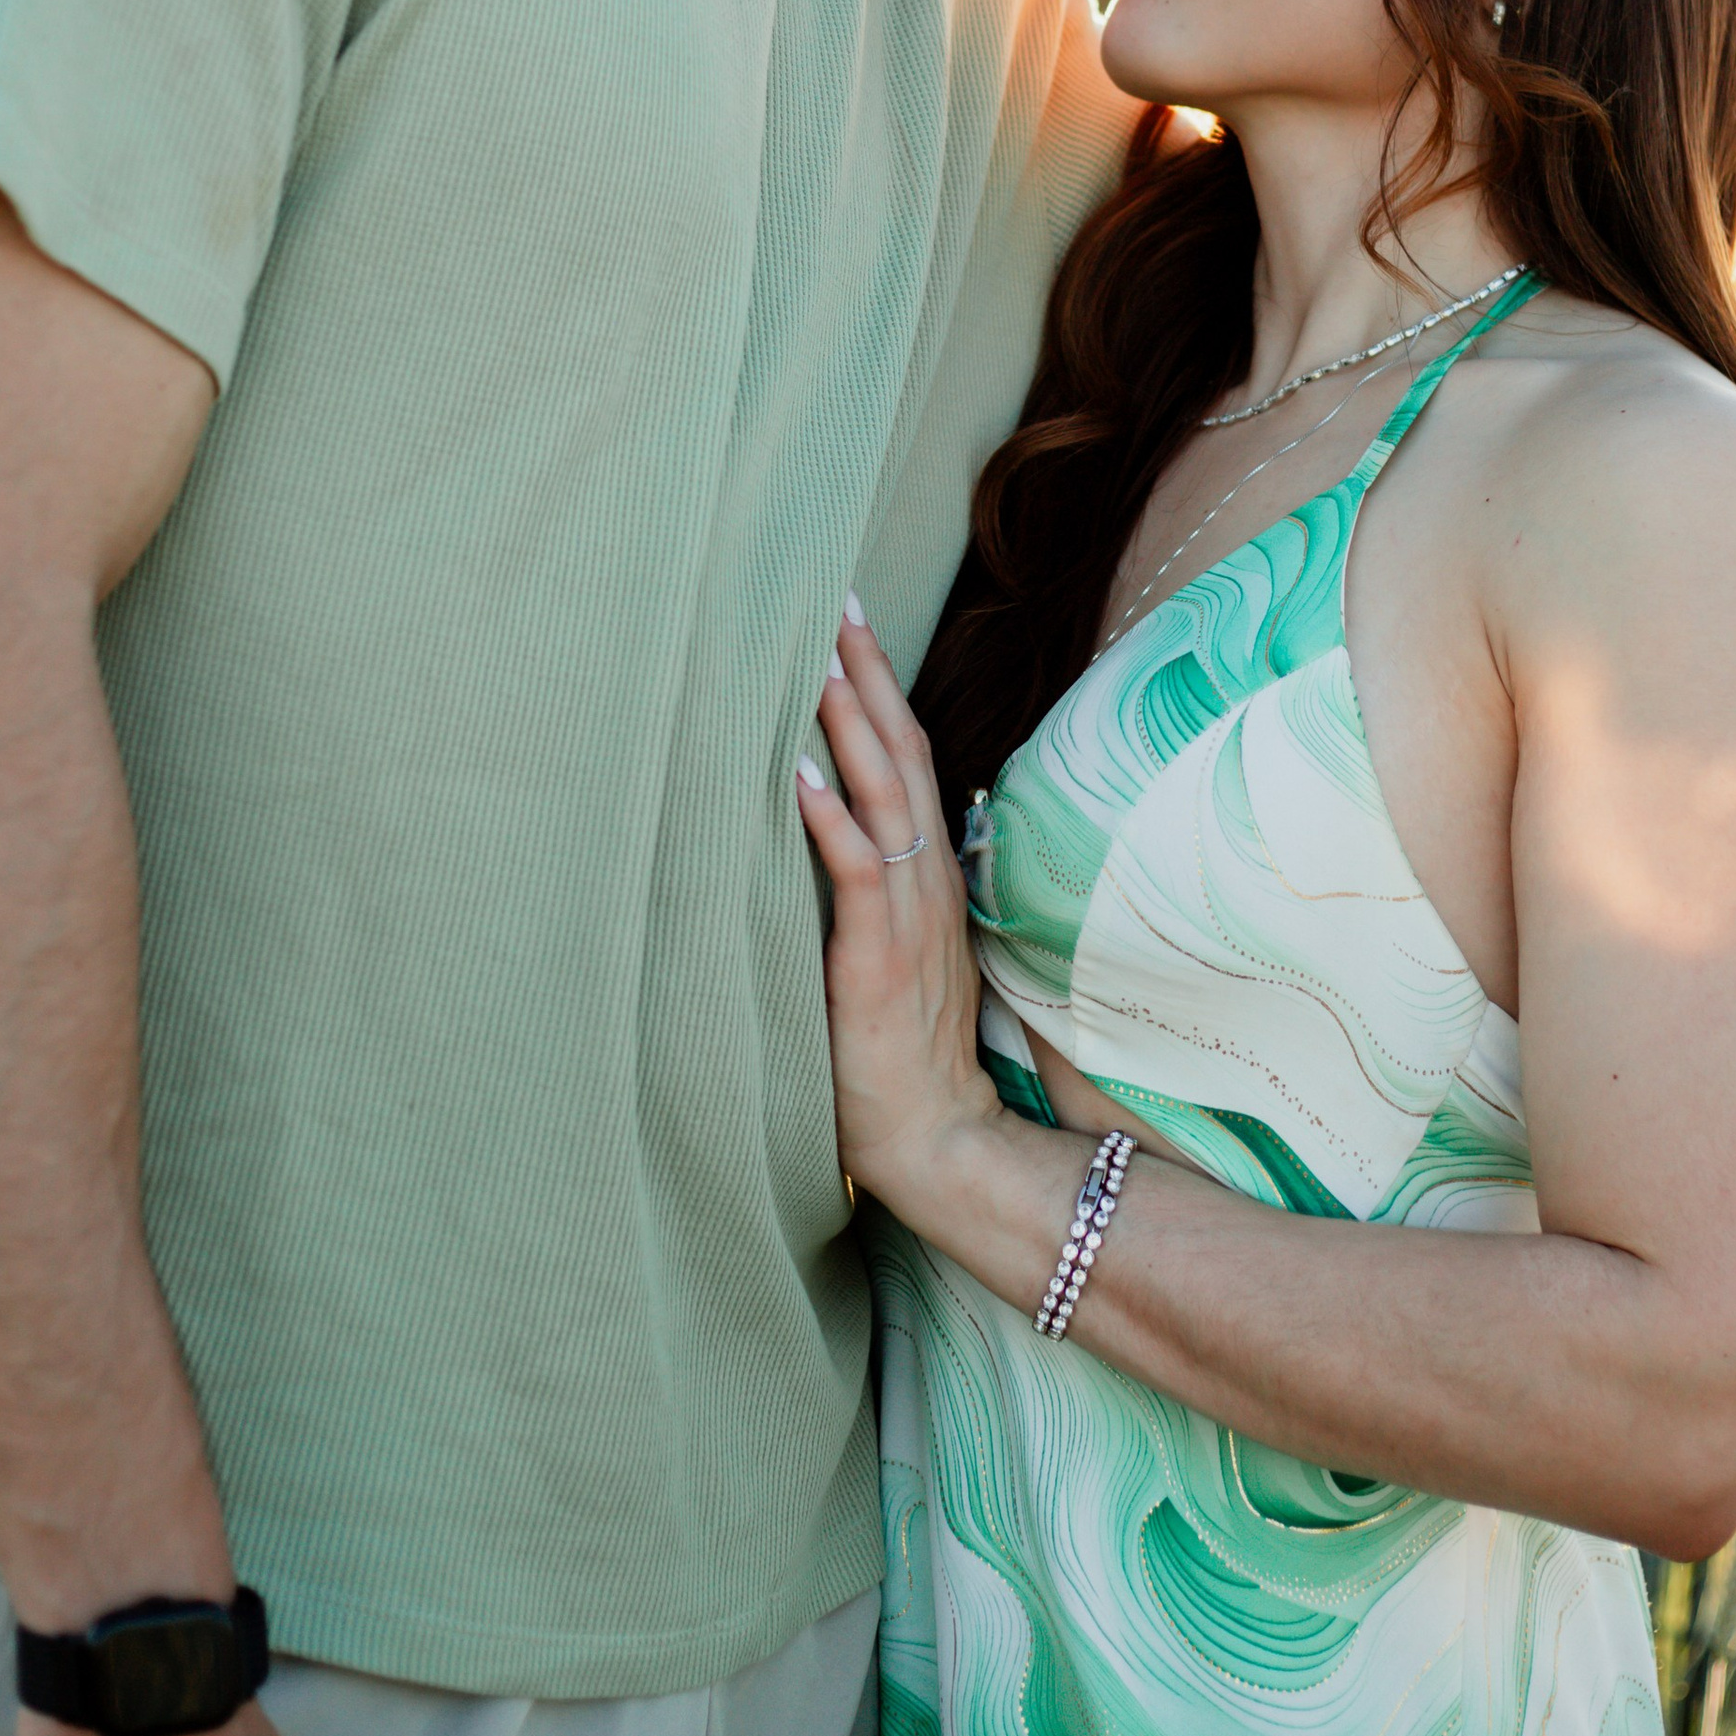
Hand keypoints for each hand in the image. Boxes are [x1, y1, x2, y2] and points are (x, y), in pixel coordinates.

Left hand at [796, 607, 999, 1213]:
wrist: (938, 1135)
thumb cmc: (900, 1050)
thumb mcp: (889, 950)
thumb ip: (869, 890)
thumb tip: (821, 827)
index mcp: (927, 873)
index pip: (906, 758)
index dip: (880, 687)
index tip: (849, 620)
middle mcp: (925, 879)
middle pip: (899, 754)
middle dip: (866, 675)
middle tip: (834, 600)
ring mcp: (908, 916)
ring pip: (883, 797)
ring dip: (848, 727)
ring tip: (816, 660)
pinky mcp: (879, 961)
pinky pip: (858, 876)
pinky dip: (830, 823)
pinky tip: (797, 779)